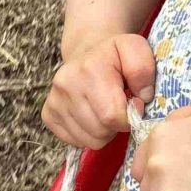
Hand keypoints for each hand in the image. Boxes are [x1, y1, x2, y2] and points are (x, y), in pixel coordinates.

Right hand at [41, 33, 156, 148]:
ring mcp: (54, 100)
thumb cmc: (115, 56)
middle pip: (101, 132)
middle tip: (119, 107)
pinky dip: (88, 134)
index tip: (133, 104)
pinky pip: (75, 141)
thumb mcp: (136, 49)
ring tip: (106, 110)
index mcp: (89, 70)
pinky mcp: (48, 114)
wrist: (87, 52)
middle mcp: (66, 85)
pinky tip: (92, 115)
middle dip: (116, 125)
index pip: (112, 116)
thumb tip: (142, 98)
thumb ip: (143, 70)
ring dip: (104, 131)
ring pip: (89, 141)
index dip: (129, 117)